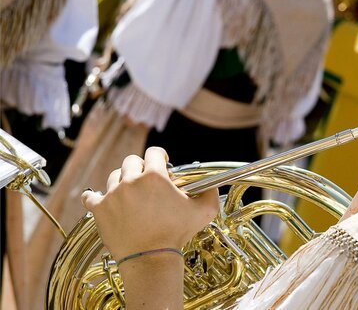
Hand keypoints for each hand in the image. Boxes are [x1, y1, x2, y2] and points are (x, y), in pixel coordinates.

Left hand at [81, 147, 218, 261]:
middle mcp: (131, 180)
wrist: (151, 259)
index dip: (160, 156)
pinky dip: (94, 197)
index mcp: (155, 176)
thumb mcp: (204, 212)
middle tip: (146, 181)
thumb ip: (210, 193)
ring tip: (129, 194)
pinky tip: (98, 198)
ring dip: (122, 181)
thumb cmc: (178, 234)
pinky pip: (90, 196)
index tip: (162, 164)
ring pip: (114, 176)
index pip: (154, 152)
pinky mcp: (99, 209)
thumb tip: (212, 185)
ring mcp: (113, 194)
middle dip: (140, 168)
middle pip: (132, 161)